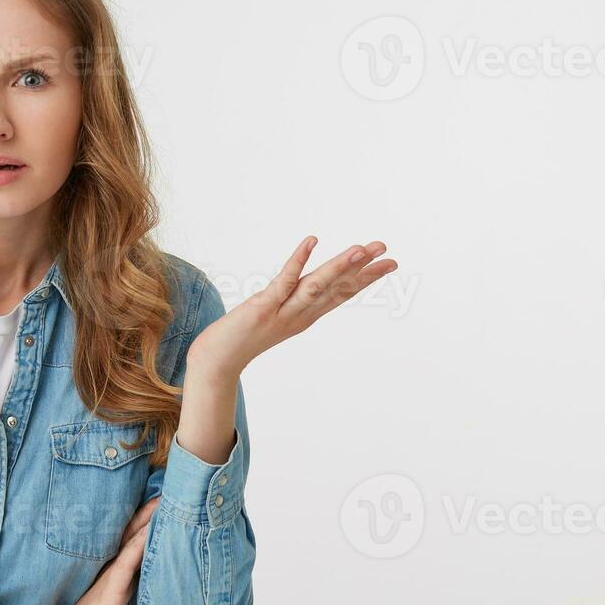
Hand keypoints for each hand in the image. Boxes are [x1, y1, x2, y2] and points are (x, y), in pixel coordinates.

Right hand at [43, 497, 160, 604]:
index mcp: (117, 577)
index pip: (136, 546)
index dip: (149, 526)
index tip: (165, 507)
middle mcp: (113, 572)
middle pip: (134, 536)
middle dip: (150, 515)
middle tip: (166, 492)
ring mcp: (110, 580)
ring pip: (131, 545)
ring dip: (146, 524)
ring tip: (161, 502)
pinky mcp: (109, 594)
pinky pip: (125, 567)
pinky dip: (137, 549)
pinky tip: (146, 534)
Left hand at [188, 236, 397, 377]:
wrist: (215, 363)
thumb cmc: (239, 340)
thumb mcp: (271, 320)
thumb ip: (286, 305)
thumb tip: (298, 287)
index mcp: (303, 317)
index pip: (340, 294)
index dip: (365, 279)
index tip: (388, 263)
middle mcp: (299, 315)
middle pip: (336, 289)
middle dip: (363, 271)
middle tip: (388, 252)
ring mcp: (283, 312)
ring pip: (317, 286)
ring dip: (340, 267)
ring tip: (362, 249)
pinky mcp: (263, 307)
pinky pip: (285, 281)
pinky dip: (299, 260)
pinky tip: (312, 241)